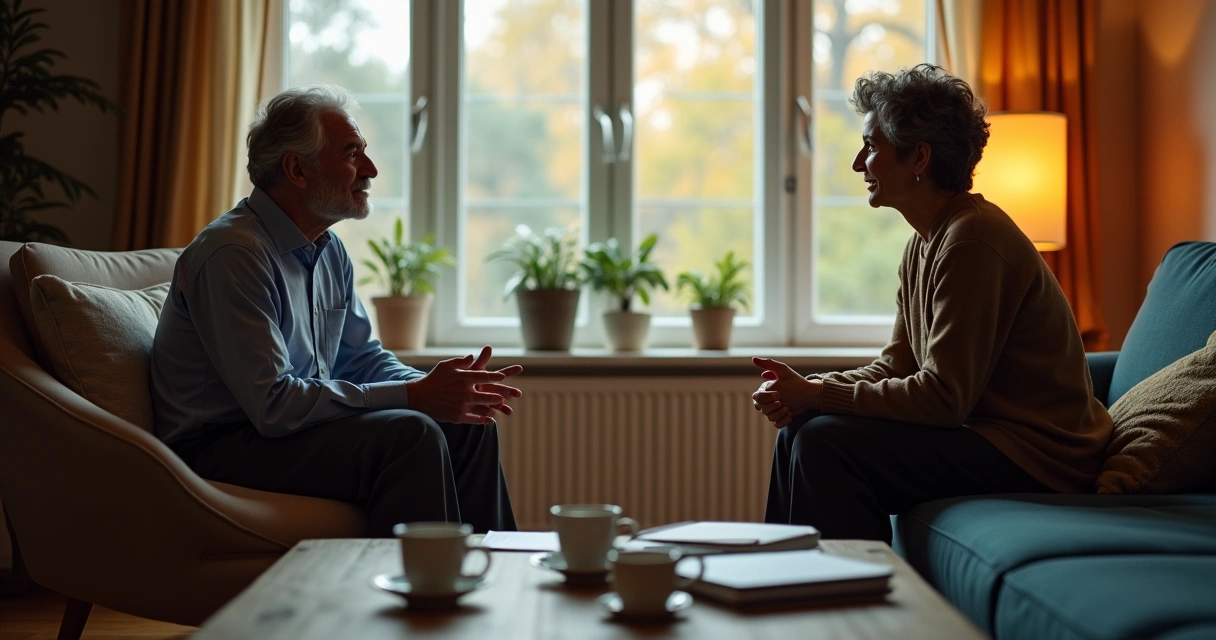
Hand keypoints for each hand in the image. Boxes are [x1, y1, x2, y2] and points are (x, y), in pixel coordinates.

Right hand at [406, 347, 522, 423]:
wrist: (419, 397)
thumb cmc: (433, 379)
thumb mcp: (446, 366)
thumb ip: (460, 361)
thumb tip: (472, 356)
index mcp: (463, 377)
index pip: (483, 376)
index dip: (495, 376)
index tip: (503, 376)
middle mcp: (464, 391)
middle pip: (487, 392)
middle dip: (500, 393)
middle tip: (508, 393)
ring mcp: (462, 405)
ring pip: (483, 405)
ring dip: (494, 405)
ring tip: (502, 404)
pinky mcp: (458, 416)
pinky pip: (474, 419)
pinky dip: (483, 420)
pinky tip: (490, 421)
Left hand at [468, 345, 522, 417]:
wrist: (450, 391)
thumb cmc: (461, 377)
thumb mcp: (471, 368)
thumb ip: (480, 360)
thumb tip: (489, 346)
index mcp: (488, 378)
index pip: (501, 373)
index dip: (510, 370)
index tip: (520, 367)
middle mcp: (489, 389)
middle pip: (501, 390)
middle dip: (510, 391)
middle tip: (518, 393)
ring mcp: (485, 399)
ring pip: (496, 403)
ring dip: (503, 407)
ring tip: (509, 411)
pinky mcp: (480, 408)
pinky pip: (486, 412)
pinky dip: (490, 415)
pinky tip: (492, 419)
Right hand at [751, 357, 820, 428]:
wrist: (811, 394)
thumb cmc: (796, 381)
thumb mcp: (783, 370)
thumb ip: (768, 364)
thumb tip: (753, 359)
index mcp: (766, 390)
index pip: (757, 397)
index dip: (765, 398)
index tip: (778, 395)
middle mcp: (768, 401)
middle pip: (761, 408)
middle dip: (770, 407)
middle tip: (781, 403)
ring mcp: (775, 410)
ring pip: (769, 416)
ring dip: (778, 414)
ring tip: (788, 409)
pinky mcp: (782, 418)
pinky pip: (777, 424)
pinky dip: (783, 421)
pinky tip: (790, 415)